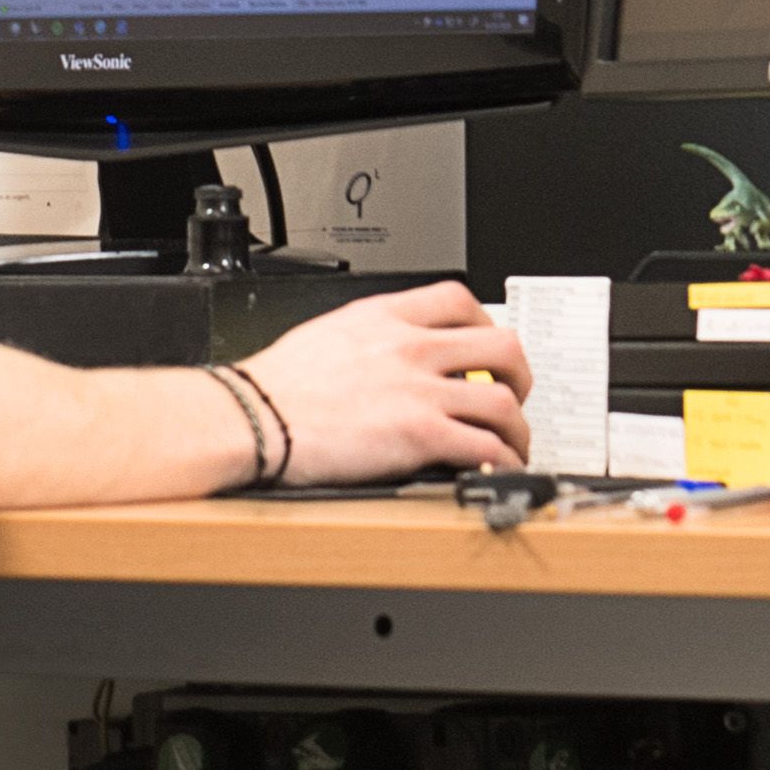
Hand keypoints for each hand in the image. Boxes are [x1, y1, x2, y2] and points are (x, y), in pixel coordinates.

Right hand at [235, 284, 533, 480]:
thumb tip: (382, 358)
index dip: (486, 324)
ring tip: (512, 445)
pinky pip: (485, 446)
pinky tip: (494, 470)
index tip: (486, 346)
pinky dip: (501, 461)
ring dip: (517, 428)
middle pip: (500, 346)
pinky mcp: (419, 434)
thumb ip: (366, 339)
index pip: (458, 300)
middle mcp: (410, 347)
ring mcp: (419, 390)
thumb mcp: (325, 335)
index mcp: (384, 317)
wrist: (252, 416)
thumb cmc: (272, 386)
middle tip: (513, 394)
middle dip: (517, 374)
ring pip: (503, 401)